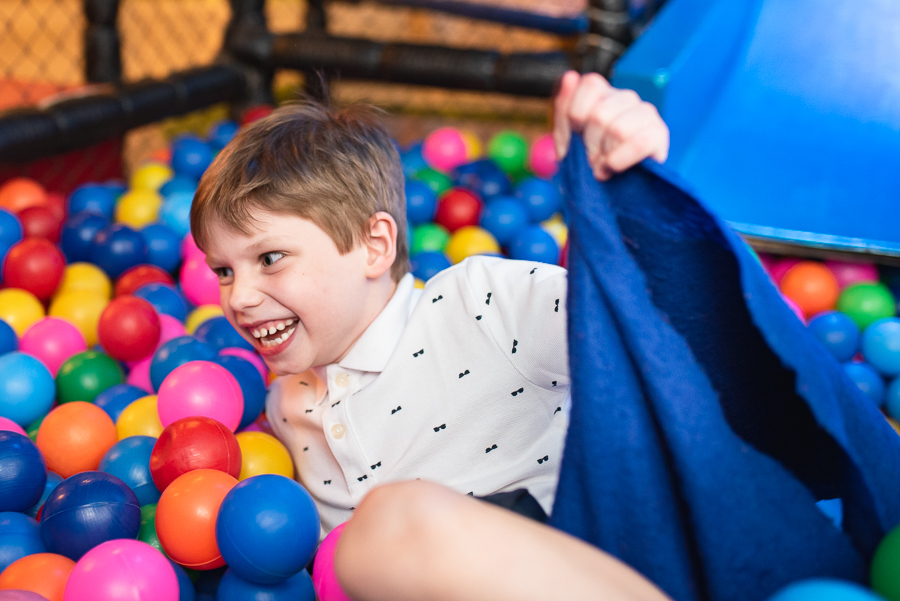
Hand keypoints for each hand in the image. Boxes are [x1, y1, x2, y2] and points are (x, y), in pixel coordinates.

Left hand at [553, 71, 669, 180]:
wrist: (610, 190)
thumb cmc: (590, 161)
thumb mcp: (566, 138)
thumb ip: (564, 109)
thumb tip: (570, 77)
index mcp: (603, 94)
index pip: (590, 84)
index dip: (576, 116)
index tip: (576, 135)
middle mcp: (626, 98)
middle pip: (600, 114)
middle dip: (590, 144)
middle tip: (591, 158)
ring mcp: (645, 113)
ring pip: (618, 129)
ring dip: (605, 155)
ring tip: (604, 164)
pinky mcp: (658, 135)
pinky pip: (639, 142)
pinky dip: (620, 160)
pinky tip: (614, 166)